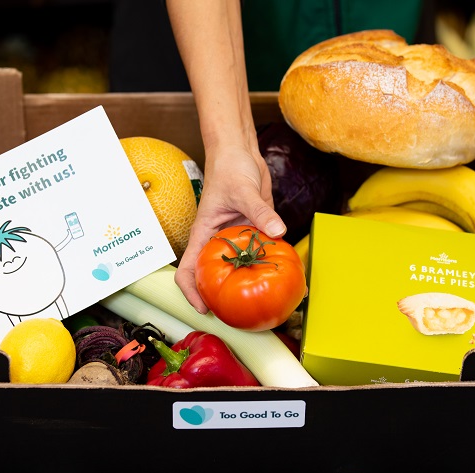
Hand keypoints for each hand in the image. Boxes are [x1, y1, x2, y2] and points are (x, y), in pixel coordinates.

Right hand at [174, 142, 285, 312]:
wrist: (240, 153)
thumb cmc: (229, 168)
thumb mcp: (243, 190)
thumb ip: (260, 212)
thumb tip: (278, 232)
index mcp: (203, 235)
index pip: (188, 271)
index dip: (192, 293)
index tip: (205, 309)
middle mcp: (217, 241)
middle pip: (214, 277)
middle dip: (223, 298)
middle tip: (240, 316)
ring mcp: (236, 238)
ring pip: (240, 267)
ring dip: (251, 283)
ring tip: (267, 303)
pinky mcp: (254, 231)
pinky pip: (260, 252)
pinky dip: (270, 262)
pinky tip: (286, 273)